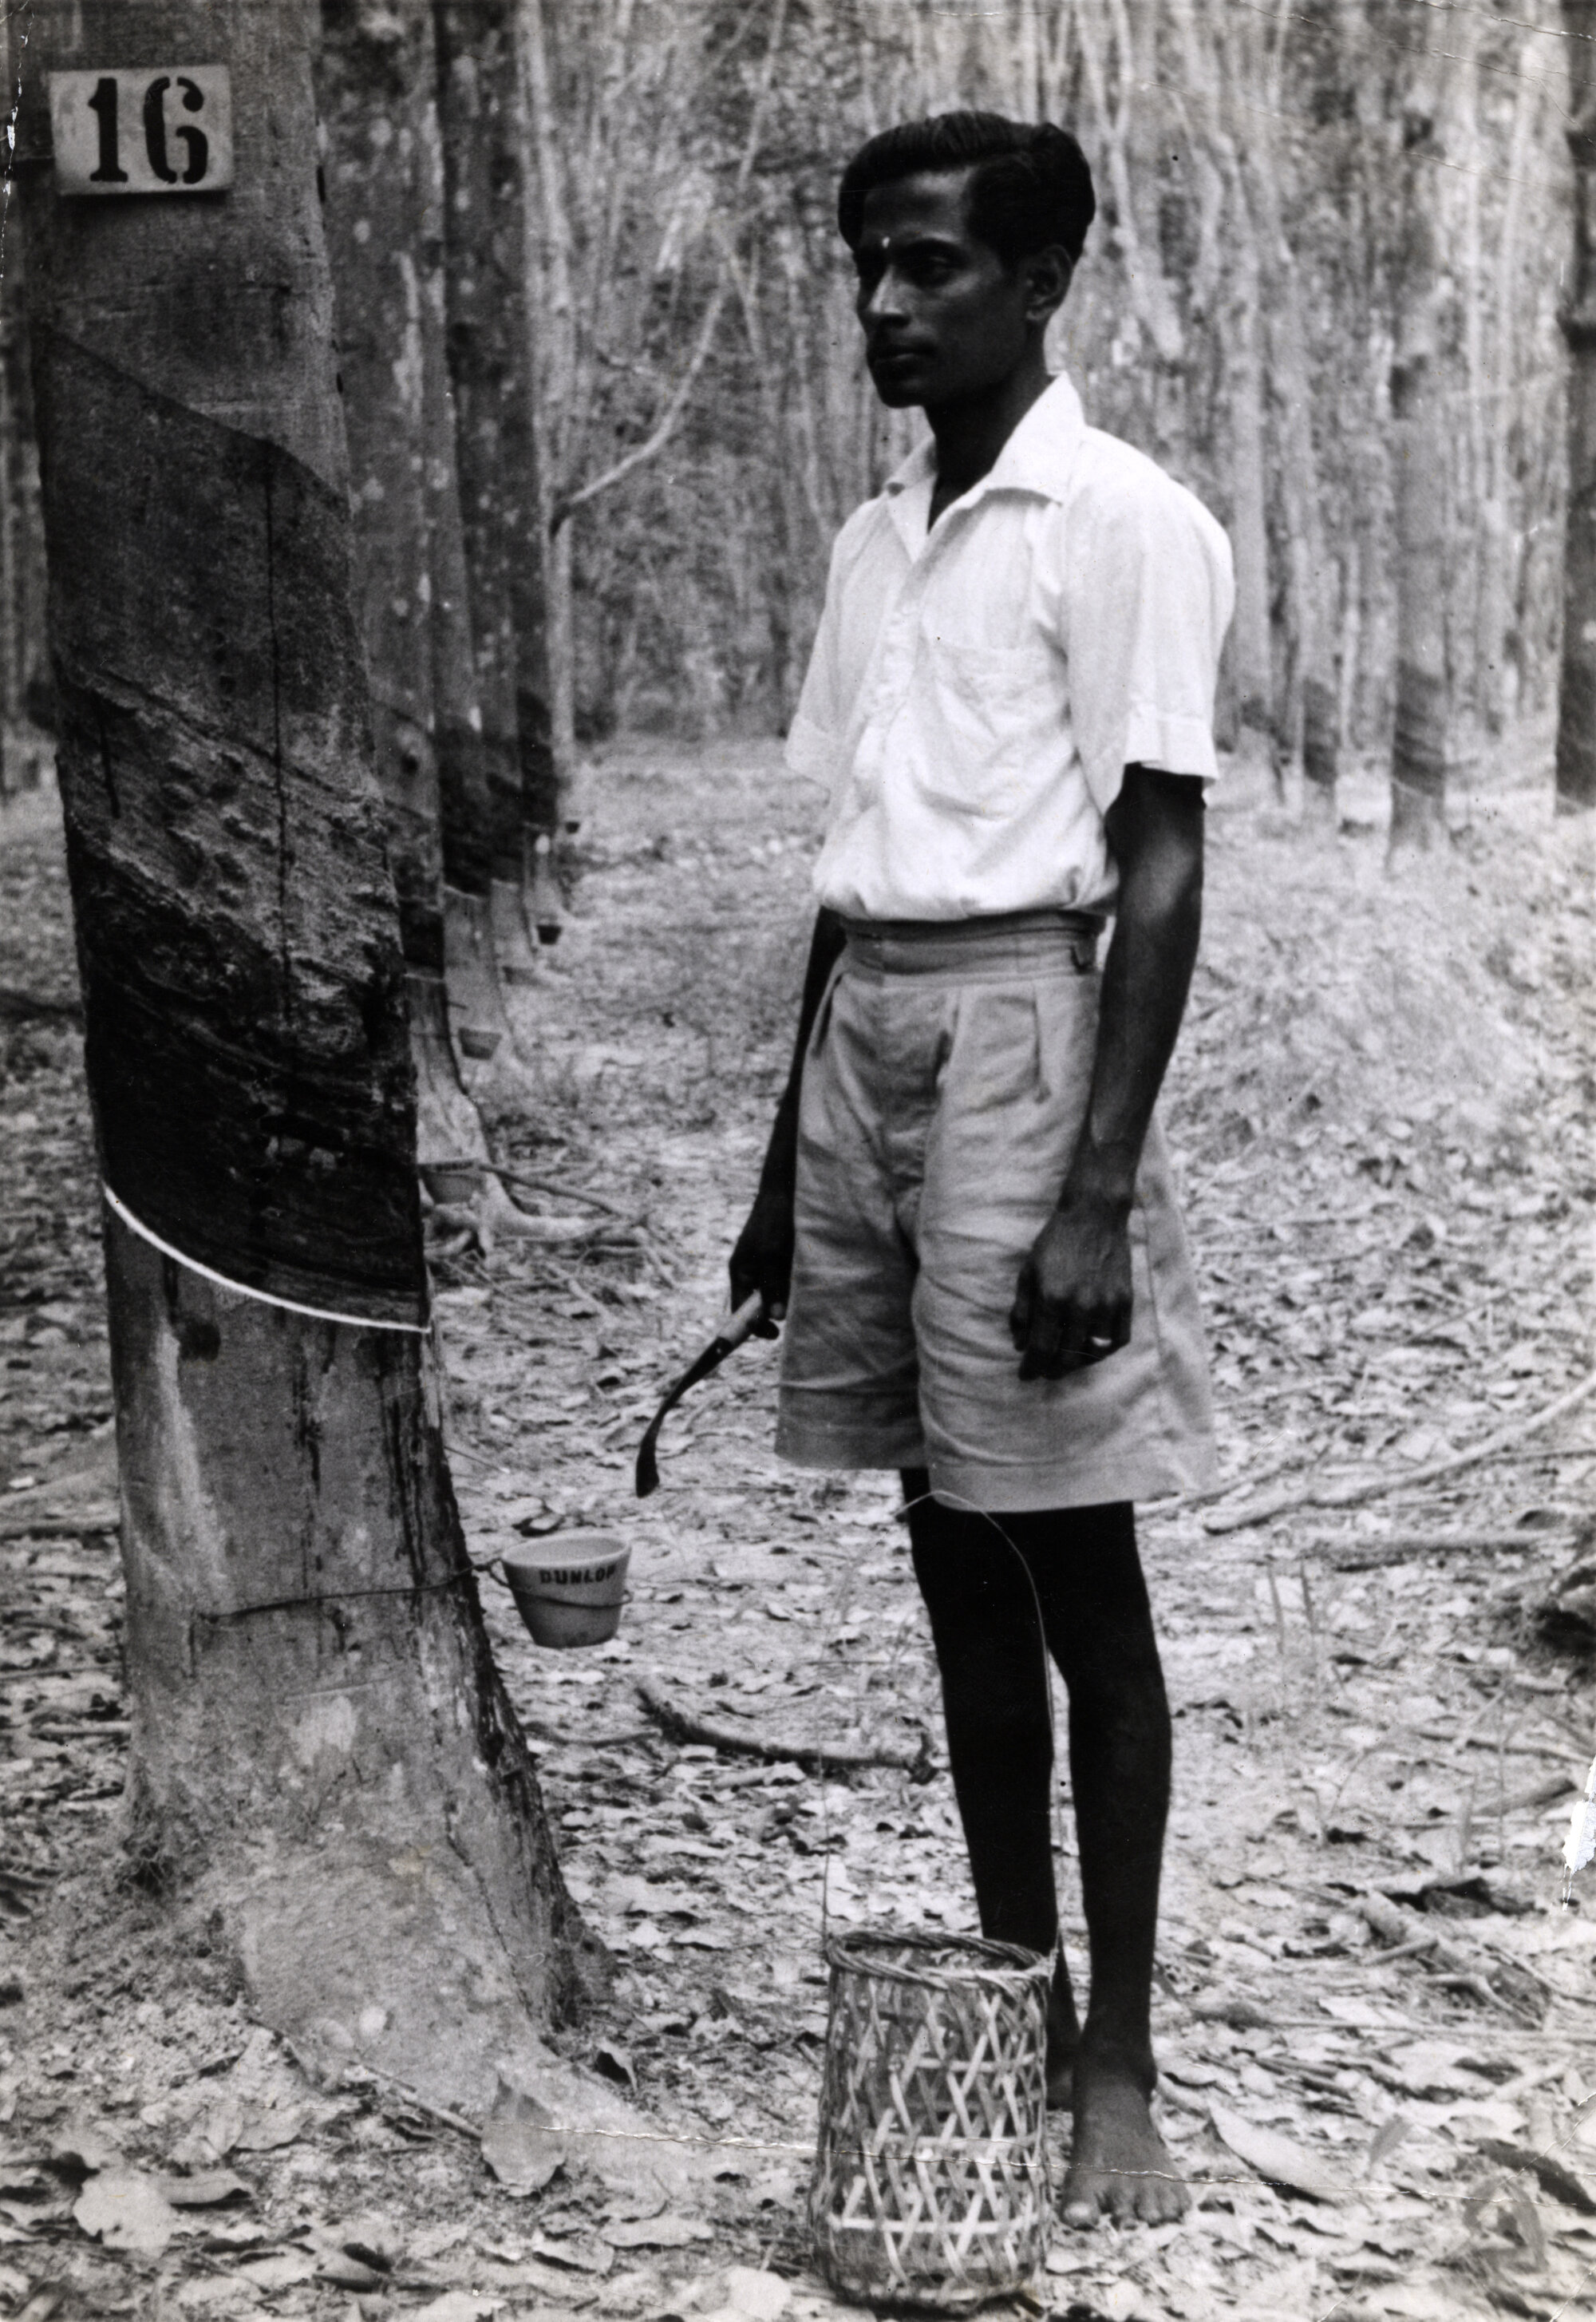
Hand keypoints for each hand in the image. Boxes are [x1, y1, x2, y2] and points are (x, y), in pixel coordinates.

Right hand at [729, 1182, 793, 1337]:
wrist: (788, 1192)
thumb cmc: (774, 1222)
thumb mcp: (772, 1256)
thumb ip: (772, 1287)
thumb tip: (776, 1318)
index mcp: (740, 1272)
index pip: (739, 1310)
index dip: (752, 1327)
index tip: (774, 1335)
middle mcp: (750, 1272)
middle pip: (759, 1306)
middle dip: (775, 1310)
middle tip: (794, 1309)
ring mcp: (766, 1266)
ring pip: (776, 1294)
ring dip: (788, 1295)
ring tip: (800, 1283)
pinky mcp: (781, 1260)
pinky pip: (787, 1281)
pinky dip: (796, 1283)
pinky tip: (805, 1273)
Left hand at [1010, 1197, 1132, 1380]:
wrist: (1094, 1216)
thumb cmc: (1056, 1243)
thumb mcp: (1028, 1272)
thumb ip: (1022, 1311)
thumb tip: (1020, 1345)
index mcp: (1052, 1297)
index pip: (1041, 1348)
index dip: (1032, 1367)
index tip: (1025, 1375)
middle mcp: (1081, 1305)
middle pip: (1067, 1356)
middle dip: (1052, 1370)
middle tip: (1044, 1372)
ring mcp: (1107, 1304)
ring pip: (1094, 1353)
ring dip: (1077, 1364)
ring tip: (1065, 1364)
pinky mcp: (1125, 1300)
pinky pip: (1118, 1340)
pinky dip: (1104, 1352)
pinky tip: (1091, 1351)